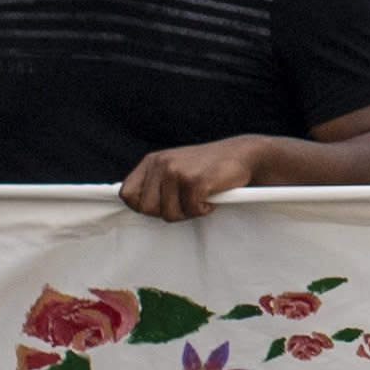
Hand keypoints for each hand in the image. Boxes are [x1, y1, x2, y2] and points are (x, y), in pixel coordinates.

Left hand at [119, 138, 265, 219]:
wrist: (242, 155)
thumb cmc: (208, 168)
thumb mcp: (174, 168)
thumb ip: (154, 184)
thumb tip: (136, 206)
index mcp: (152, 161)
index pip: (127, 194)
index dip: (143, 206)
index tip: (163, 204)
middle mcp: (161, 164)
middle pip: (147, 208)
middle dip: (168, 211)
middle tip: (186, 201)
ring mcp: (177, 172)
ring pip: (169, 214)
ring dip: (188, 212)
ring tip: (200, 196)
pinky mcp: (195, 182)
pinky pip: (191, 211)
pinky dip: (204, 210)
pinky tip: (211, 196)